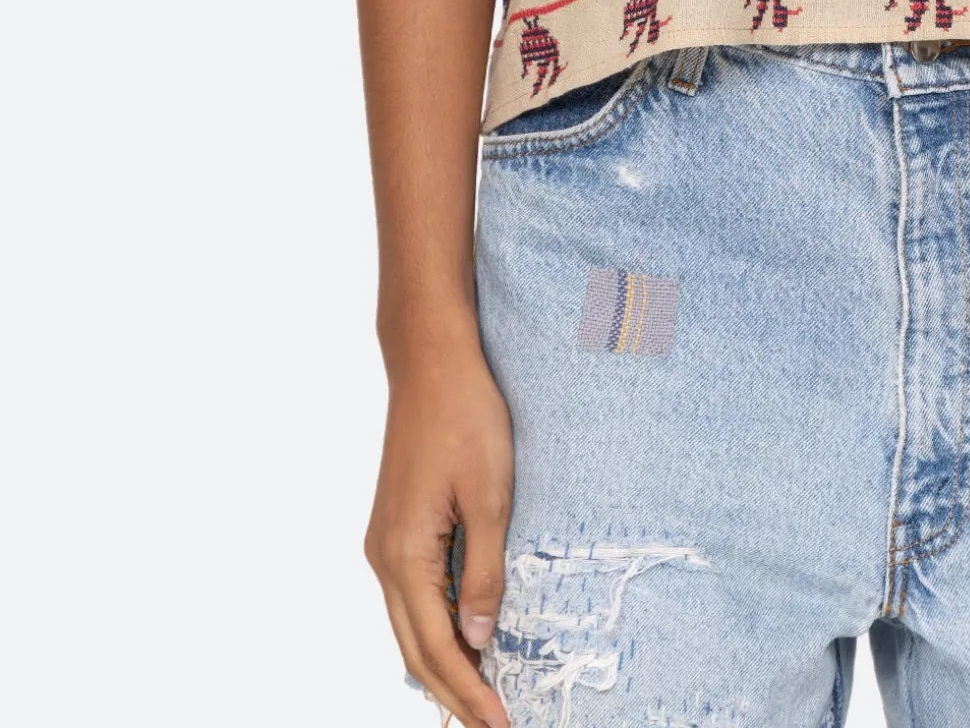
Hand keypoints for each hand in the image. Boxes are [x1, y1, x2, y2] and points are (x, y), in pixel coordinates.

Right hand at [364, 335, 514, 727]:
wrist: (432, 362)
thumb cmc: (465, 418)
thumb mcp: (490, 497)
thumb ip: (484, 574)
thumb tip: (478, 641)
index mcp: (404, 555)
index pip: (436, 649)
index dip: (469, 693)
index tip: (501, 724)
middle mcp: (383, 557)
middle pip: (414, 650)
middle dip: (452, 695)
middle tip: (492, 727)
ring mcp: (384, 543)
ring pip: (408, 628)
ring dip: (441, 669)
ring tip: (478, 702)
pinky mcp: (395, 528)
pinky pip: (411, 599)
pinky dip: (433, 632)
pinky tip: (460, 643)